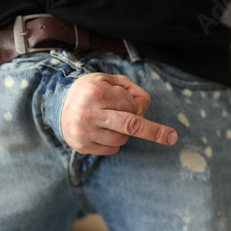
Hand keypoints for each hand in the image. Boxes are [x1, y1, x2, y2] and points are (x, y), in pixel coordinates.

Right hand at [61, 73, 177, 154]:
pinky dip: (113, 142)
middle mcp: (89, 113)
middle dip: (154, 132)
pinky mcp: (82, 146)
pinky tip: (102, 131)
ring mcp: (85, 132)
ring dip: (124, 132)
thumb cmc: (90, 91)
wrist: (57, 106)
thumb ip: (131, 89)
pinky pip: (112, 150)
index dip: (133, 103)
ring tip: (110, 121)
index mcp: (95, 93)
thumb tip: (144, 108)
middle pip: (130, 125)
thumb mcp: (109, 80)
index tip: (126, 101)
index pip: (130, 104)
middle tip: (173, 137)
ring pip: (122, 139)